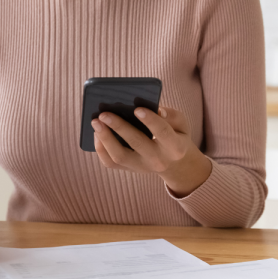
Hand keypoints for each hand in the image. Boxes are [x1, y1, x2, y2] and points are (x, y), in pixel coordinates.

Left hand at [92, 106, 211, 196]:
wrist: (175, 164)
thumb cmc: (176, 136)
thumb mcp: (182, 124)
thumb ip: (172, 115)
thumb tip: (156, 109)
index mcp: (175, 147)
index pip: (163, 133)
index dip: (150, 120)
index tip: (137, 109)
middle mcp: (158, 160)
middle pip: (137, 143)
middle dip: (119, 127)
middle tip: (104, 113)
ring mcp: (142, 167)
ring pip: (119, 156)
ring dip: (105, 138)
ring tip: (95, 122)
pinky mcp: (129, 169)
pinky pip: (110, 163)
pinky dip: (101, 148)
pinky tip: (96, 133)